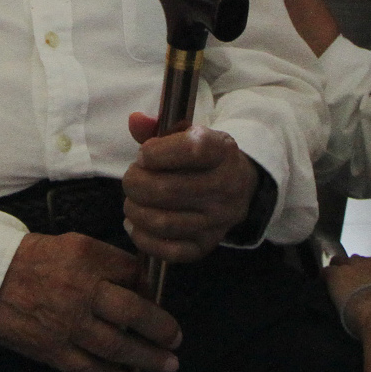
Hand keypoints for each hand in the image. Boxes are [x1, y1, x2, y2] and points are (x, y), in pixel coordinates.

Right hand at [0, 232, 182, 371]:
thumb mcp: (74, 245)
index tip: (157, 301)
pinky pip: (88, 370)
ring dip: (146, 359)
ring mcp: (66, 325)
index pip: (132, 275)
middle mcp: (79, 292)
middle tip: (176, 339)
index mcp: (86, 260)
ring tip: (167, 365)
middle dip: (160, 328)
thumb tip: (142, 286)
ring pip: (115, 347)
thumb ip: (109, 262)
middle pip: (131, 313)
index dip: (150, 290)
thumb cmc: (35, 262)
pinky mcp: (52, 351)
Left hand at [122, 113, 259, 262]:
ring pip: (162, 222)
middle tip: (132, 179)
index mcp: (223, 151)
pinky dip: (142, 238)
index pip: (190, 150)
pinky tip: (135, 224)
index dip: (155, 153)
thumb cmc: (202, 157)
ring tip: (132, 200)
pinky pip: (169, 251)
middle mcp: (226, 187)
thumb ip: (158, 128)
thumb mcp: (187, 134)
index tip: (144, 155)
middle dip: (134, 183)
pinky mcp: (207, 245)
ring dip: (135, 210)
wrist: (238, 185)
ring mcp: (218, 220)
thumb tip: (135, 120)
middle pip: (165, 190)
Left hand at [323, 249, 370, 336]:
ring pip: (344, 262)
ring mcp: (358, 265)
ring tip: (341, 289)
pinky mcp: (339, 275)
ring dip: (342, 274)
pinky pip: (328, 272)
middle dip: (360, 273)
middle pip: (364, 261)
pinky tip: (327, 290)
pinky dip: (327, 280)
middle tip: (359, 291)